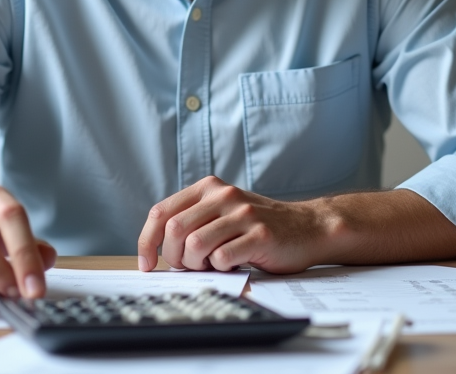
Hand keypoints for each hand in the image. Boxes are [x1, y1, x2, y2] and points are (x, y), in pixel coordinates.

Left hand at [137, 176, 327, 273]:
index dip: (147, 241)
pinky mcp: (260, 235)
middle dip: (173, 257)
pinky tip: (232, 265)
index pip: (161, 212)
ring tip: (211, 265)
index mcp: (208, 187)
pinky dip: (220, 269)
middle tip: (189, 266)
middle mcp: (224, 195)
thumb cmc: (257, 227)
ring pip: (195, 244)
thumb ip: (192, 220)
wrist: (308, 228)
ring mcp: (243, 214)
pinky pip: (222, 258)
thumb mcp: (222, 211)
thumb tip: (155, 249)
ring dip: (196, 264)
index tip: (147, 263)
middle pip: (174, 229)